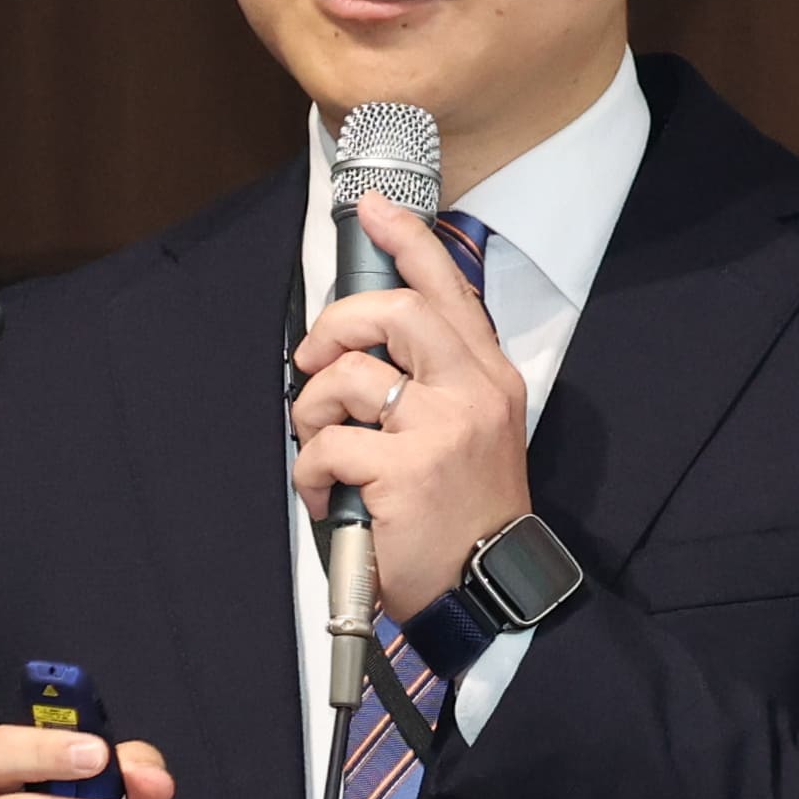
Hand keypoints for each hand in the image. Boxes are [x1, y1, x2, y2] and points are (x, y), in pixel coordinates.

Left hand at [286, 197, 532, 621]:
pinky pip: (329, 446)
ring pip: (349, 378)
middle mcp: (471, 394)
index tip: (374, 209)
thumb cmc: (471, 515)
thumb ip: (439, 382)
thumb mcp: (476, 432)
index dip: (408, 240)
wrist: (487, 589)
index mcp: (489, 378)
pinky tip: (324, 492)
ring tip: (317, 440)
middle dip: (337, 323)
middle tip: (314, 356)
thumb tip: (364, 348)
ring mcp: (440, 431)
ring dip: (312, 409)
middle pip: (395, 312)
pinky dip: (310, 469)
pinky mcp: (405, 472)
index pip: (450, 290)